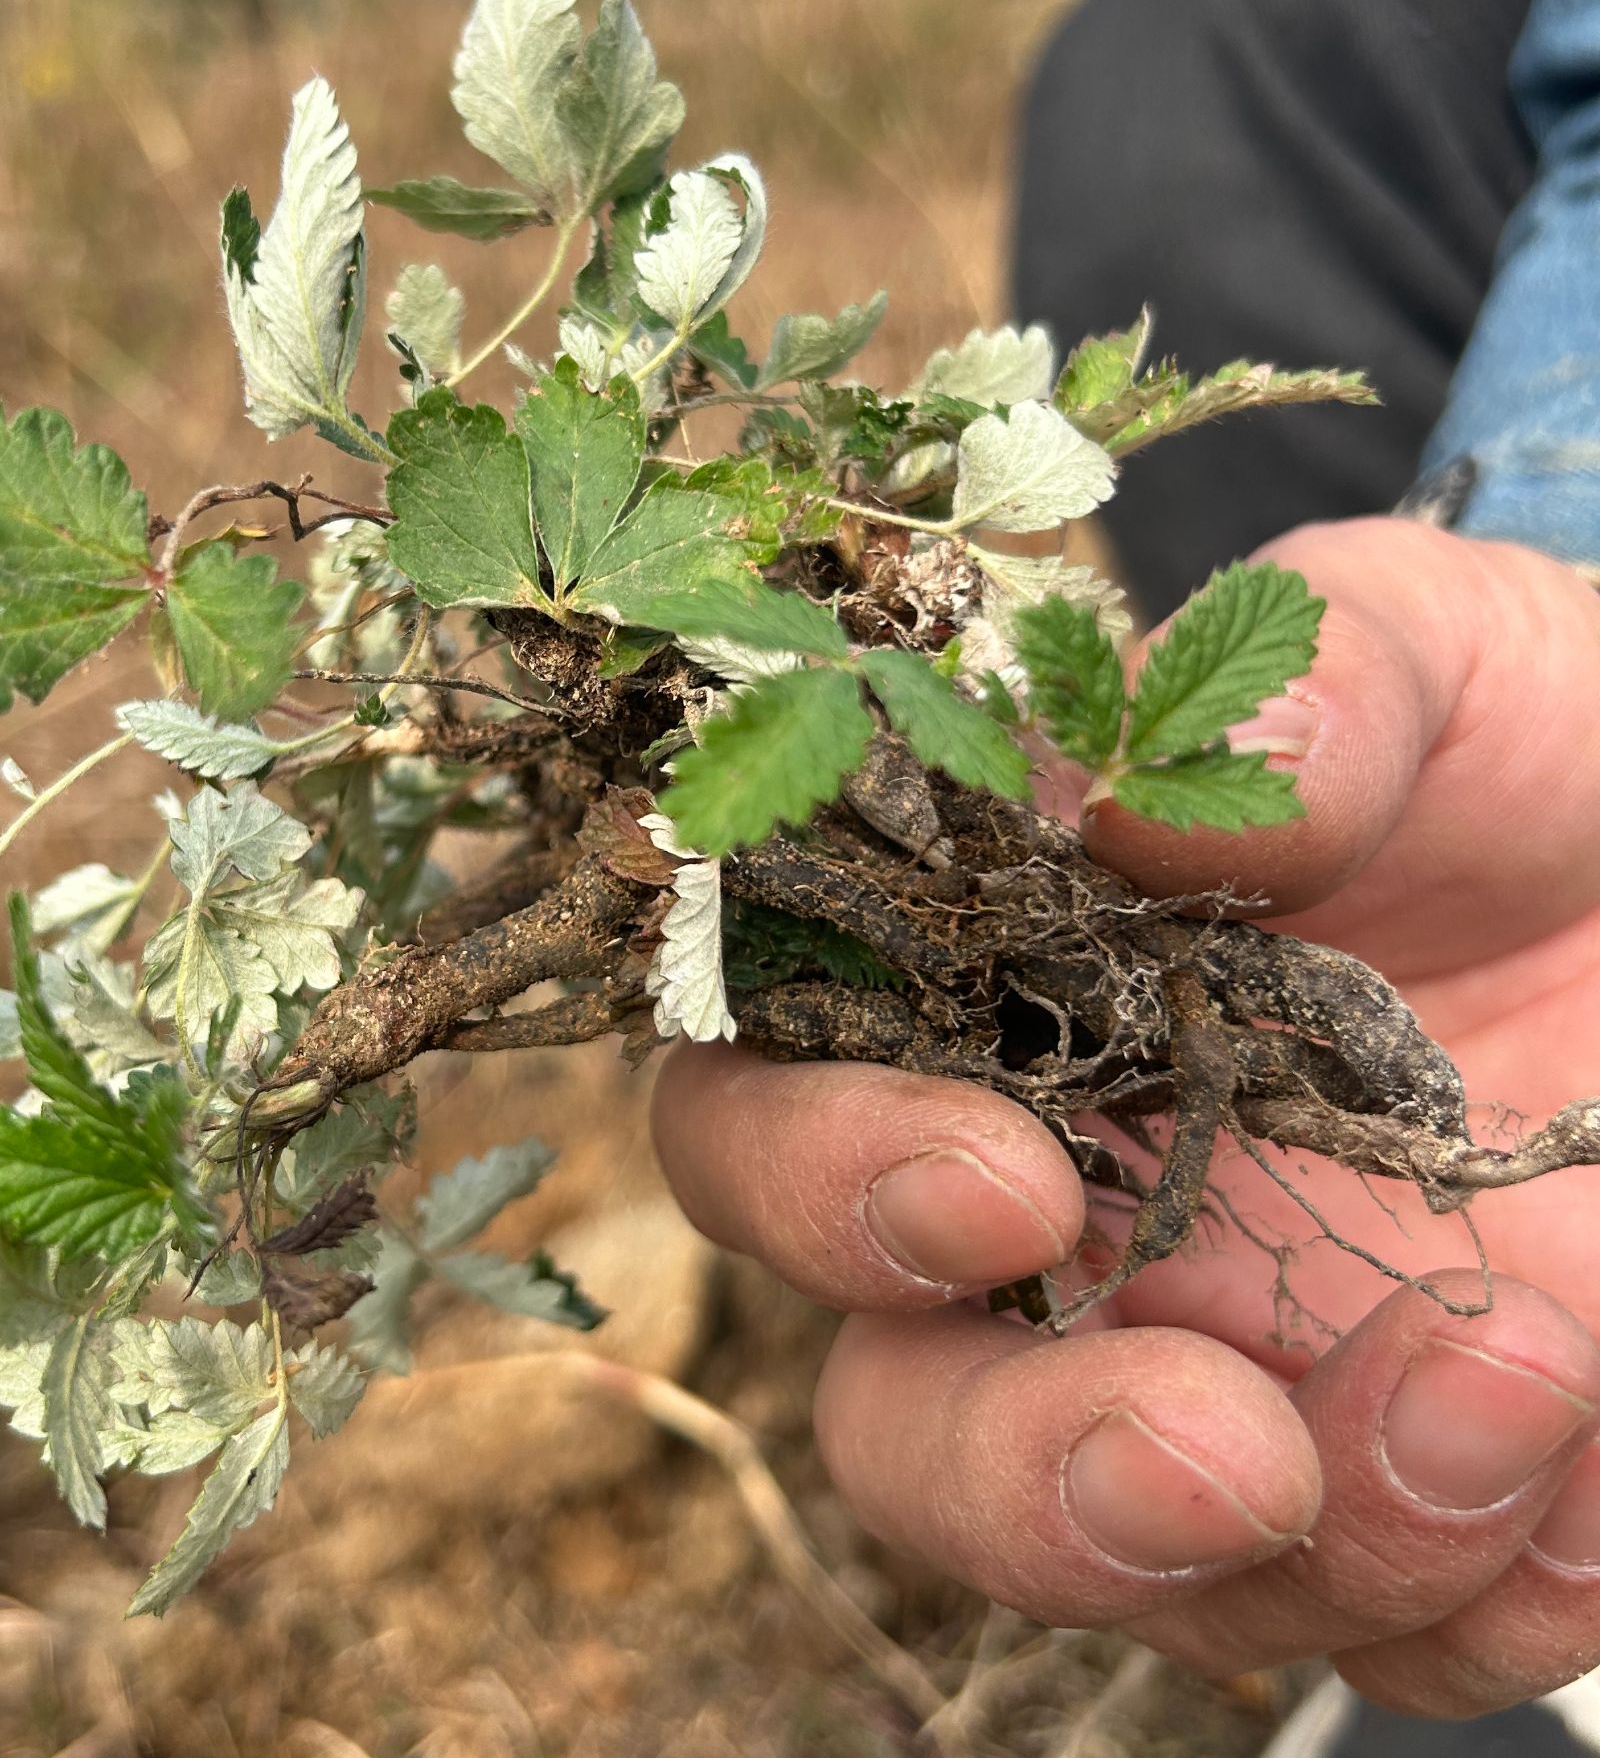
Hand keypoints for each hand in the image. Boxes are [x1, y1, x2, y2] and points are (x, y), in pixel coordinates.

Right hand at [653, 518, 1599, 1716]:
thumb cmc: (1508, 744)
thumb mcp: (1433, 664)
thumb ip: (1299, 692)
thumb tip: (1128, 803)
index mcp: (986, 1004)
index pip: (775, 1113)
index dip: (819, 1176)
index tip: (999, 1188)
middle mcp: (1059, 1216)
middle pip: (900, 1414)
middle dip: (1012, 1468)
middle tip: (1210, 1447)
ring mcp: (1224, 1365)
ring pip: (1137, 1566)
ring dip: (1310, 1543)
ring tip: (1519, 1387)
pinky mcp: (1396, 1475)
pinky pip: (1380, 1627)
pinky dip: (1475, 1589)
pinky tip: (1586, 1466)